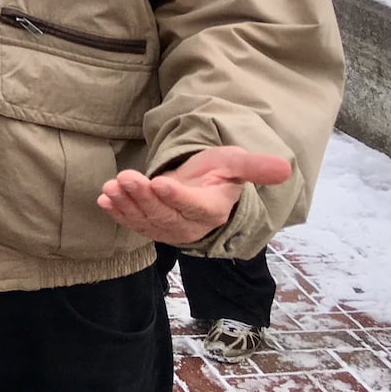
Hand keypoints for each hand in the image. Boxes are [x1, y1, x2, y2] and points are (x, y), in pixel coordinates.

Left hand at [96, 147, 292, 244]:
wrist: (201, 187)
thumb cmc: (217, 172)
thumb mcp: (235, 163)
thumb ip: (256, 166)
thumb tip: (286, 168)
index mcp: (213, 209)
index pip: (194, 207)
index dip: (177, 197)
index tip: (160, 182)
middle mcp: (190, 224)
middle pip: (165, 214)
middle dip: (144, 197)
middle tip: (127, 178)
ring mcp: (168, 228)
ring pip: (146, 220)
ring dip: (127, 204)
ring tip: (112, 187)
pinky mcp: (151, 227)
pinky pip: (134, 223)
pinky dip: (118, 213)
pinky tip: (104, 199)